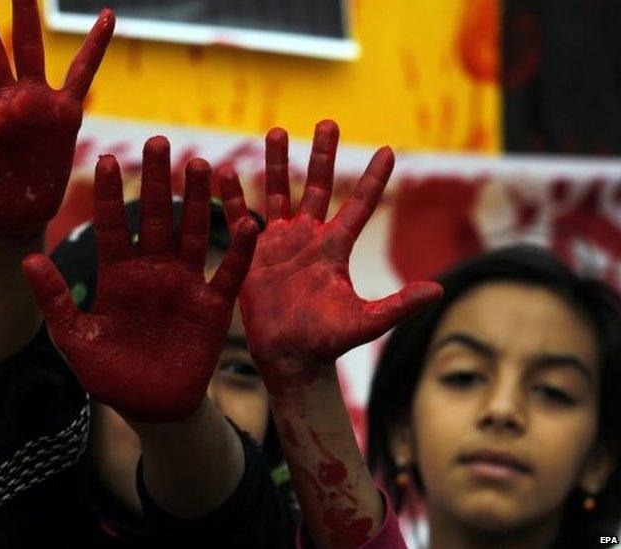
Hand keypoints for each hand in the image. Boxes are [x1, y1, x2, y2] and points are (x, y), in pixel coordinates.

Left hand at [22, 137, 257, 421]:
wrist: (149, 408)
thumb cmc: (107, 374)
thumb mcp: (74, 338)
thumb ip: (55, 299)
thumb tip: (28, 259)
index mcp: (117, 275)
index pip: (111, 225)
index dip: (108, 194)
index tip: (105, 159)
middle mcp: (151, 271)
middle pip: (154, 217)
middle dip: (155, 180)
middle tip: (157, 140)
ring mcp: (184, 285)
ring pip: (192, 233)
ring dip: (195, 200)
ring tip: (198, 164)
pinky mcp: (212, 308)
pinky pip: (228, 273)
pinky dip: (240, 250)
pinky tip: (249, 222)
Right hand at [220, 122, 441, 386]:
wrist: (287, 356)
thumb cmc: (326, 342)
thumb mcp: (365, 323)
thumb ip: (398, 306)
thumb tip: (439, 291)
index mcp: (335, 248)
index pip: (359, 205)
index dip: (373, 179)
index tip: (388, 150)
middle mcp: (309, 238)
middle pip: (317, 186)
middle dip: (321, 155)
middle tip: (327, 122)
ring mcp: (280, 243)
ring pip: (278, 193)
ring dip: (276, 164)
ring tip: (276, 131)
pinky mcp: (253, 253)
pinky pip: (242, 218)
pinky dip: (233, 197)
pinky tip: (224, 172)